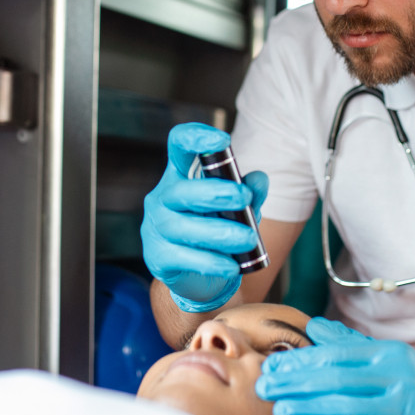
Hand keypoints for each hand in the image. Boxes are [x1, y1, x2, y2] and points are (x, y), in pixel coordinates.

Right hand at [141, 123, 267, 312]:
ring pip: (182, 226)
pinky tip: (231, 265)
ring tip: (248, 238)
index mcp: (180, 175)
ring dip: (219, 232)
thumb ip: (250, 193)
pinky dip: (210, 261)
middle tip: (245, 199)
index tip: (223, 140)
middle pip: (180, 190)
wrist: (199, 276)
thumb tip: (259, 180)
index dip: (195, 137)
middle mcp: (162, 197)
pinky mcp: (157, 257)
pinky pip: (182, 257)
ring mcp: (155, 227)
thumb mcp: (239, 209)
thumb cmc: (217, 230)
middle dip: (214, 193)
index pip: (178, 145)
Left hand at [256, 318, 414, 414]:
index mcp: (388, 356)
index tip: (270, 369)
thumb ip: (350, 348)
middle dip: (296, 384)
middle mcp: (399, 377)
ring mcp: (409, 410)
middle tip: (264, 389)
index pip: (335, 356)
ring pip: (352, 408)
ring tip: (282, 411)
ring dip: (313, 409)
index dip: (300, 363)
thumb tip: (314, 328)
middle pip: (338, 379)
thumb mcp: (390, 362)